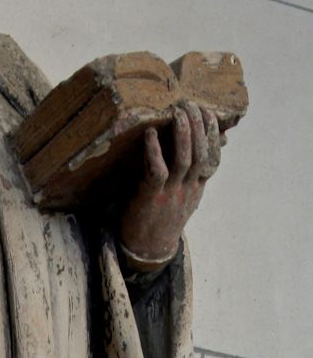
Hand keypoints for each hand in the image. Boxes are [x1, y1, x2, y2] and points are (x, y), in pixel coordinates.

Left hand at [118, 103, 222, 268]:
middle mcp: (188, 190)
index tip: (209, 112)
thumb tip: (193, 154)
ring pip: (184, 160)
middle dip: (199, 128)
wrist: (146, 252)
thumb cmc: (160, 219)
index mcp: (196, 189)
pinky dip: (154, 151)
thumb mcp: (182, 198)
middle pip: (201, 154)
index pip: (211, 157)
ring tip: (178, 113)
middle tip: (193, 105)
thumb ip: (189, 177)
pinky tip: (150, 135)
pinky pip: (157, 171)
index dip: (211, 134)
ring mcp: (171, 194)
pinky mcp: (152, 198)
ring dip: (183, 135)